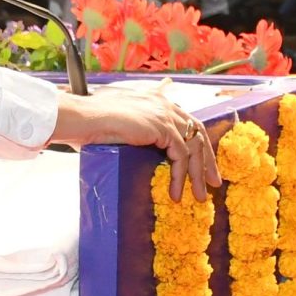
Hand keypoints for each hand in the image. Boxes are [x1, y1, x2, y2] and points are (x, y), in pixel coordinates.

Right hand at [49, 82, 223, 202]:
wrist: (82, 118)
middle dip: (207, 160)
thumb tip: (130, 143)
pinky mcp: (162, 128)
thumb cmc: (89, 123)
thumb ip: (131, 127)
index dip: (197, 143)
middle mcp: (164, 104)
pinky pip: (181, 156)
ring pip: (193, 147)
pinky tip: (176, 193)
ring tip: (199, 195)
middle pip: (197, 132)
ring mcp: (164, 114)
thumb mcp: (116, 122)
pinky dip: (180, 177)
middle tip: (213, 182)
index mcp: (156, 100)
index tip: (202, 163)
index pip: (186, 121)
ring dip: (197, 174)